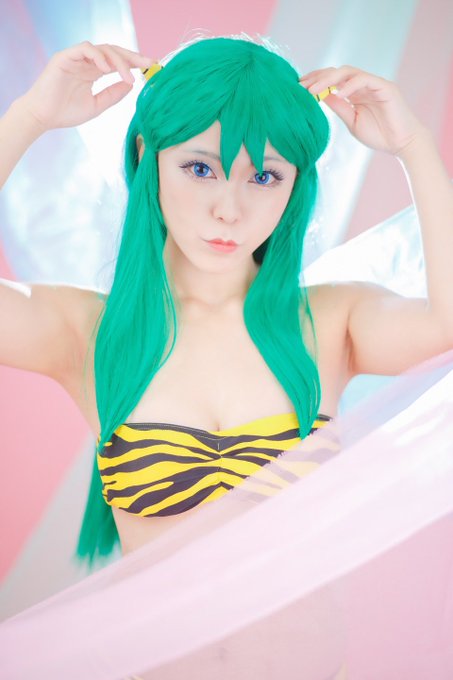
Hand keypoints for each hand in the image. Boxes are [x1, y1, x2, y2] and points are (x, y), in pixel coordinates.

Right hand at [18, 41, 153, 130]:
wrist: (43, 117)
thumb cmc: (66, 113)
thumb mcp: (97, 105)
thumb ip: (113, 94)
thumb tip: (131, 84)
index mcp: (94, 72)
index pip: (118, 62)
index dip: (135, 63)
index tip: (152, 67)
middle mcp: (87, 62)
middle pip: (114, 52)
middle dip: (133, 57)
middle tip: (149, 63)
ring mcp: (76, 58)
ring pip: (103, 49)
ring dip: (119, 61)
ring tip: (129, 76)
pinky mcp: (66, 57)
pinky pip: (86, 49)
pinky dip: (99, 56)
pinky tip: (108, 69)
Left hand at [299, 66, 427, 155]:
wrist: (402, 144)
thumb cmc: (379, 135)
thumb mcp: (352, 121)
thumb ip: (339, 107)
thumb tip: (320, 96)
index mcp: (354, 92)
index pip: (332, 80)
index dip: (315, 82)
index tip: (298, 89)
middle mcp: (363, 84)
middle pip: (337, 73)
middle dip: (317, 78)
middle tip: (300, 87)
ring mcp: (374, 83)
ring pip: (348, 72)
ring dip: (328, 80)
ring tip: (313, 91)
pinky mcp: (385, 87)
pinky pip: (364, 80)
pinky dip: (349, 85)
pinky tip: (337, 93)